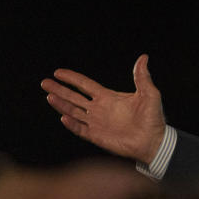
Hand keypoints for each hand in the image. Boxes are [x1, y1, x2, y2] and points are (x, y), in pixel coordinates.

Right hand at [41, 54, 164, 163]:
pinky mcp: (97, 136)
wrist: (154, 141)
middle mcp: (99, 109)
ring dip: (61, 104)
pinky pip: (80, 129)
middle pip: (74, 97)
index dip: (72, 78)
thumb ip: (142, 77)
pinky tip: (63, 116)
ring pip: (73, 112)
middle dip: (59, 89)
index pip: (85, 85)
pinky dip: (72, 124)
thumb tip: (143, 57)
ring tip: (49, 96)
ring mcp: (97, 123)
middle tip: (44, 83)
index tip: (58, 72)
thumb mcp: (149, 94)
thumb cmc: (153, 118)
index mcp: (108, 97)